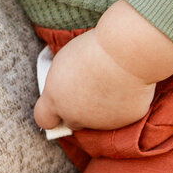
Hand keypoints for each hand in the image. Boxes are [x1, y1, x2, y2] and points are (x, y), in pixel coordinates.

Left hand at [34, 28, 155, 131]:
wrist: (127, 53)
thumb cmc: (94, 48)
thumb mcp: (66, 61)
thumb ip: (62, 83)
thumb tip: (67, 90)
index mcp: (55, 99)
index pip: (44, 119)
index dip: (51, 113)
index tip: (58, 104)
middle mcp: (76, 116)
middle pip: (72, 122)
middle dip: (77, 111)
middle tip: (88, 90)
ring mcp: (101, 123)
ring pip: (98, 120)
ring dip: (101, 108)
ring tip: (111, 82)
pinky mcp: (125, 122)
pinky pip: (122, 114)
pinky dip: (124, 103)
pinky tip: (128, 85)